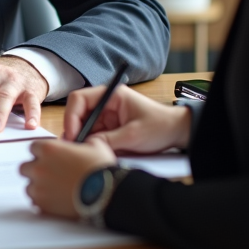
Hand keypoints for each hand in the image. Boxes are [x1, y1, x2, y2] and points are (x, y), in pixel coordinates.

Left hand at [20, 137, 116, 217]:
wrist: (107, 194)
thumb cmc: (101, 169)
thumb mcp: (95, 146)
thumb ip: (81, 141)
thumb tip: (82, 144)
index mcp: (48, 149)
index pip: (33, 148)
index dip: (42, 153)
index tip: (50, 158)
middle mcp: (39, 167)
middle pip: (25, 167)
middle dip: (36, 170)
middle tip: (50, 174)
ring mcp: (39, 188)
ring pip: (29, 186)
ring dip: (38, 187)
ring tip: (55, 190)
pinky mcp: (42, 205)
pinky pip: (35, 202)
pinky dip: (43, 202)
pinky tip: (56, 201)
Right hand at [62, 84, 191, 152]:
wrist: (177, 133)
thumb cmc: (160, 126)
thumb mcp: (133, 135)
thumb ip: (108, 140)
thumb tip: (86, 146)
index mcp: (111, 95)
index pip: (79, 100)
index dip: (71, 116)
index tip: (72, 134)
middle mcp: (106, 104)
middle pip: (79, 114)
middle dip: (74, 130)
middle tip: (73, 148)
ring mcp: (107, 117)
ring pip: (84, 127)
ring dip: (83, 139)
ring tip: (83, 153)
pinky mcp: (110, 129)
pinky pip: (94, 136)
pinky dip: (91, 145)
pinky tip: (92, 153)